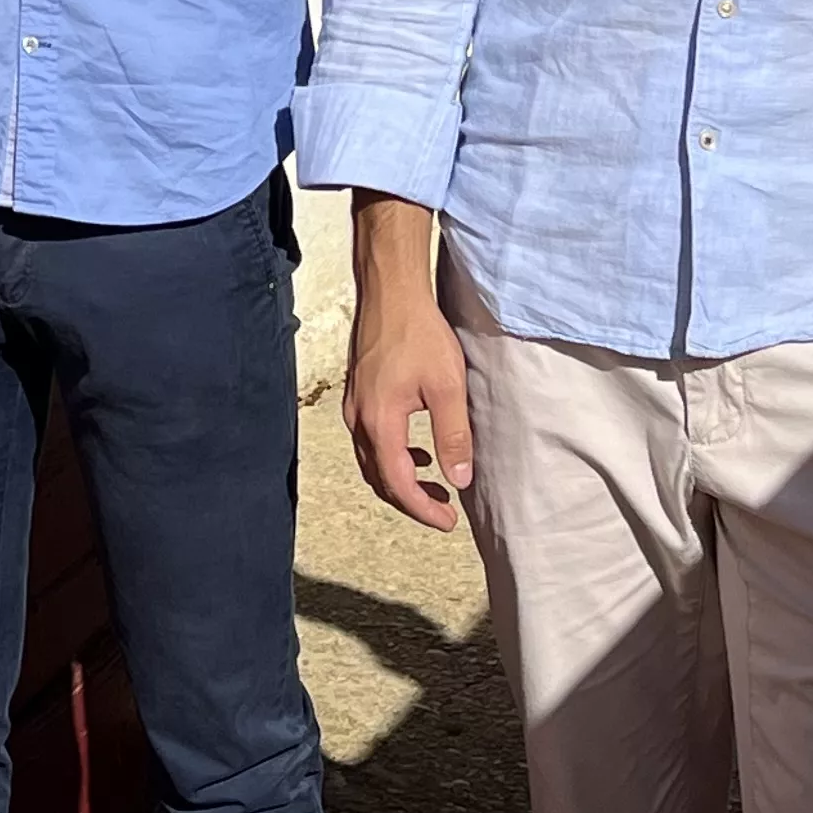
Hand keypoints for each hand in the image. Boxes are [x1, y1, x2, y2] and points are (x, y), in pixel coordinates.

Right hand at [343, 221, 474, 530]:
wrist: (390, 290)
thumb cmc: (419, 333)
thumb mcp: (447, 387)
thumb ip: (453, 436)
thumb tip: (459, 479)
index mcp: (379, 422)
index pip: (397, 483)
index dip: (422, 509)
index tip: (449, 522)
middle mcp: (358, 418)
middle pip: (378, 478)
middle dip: (410, 500)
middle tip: (443, 511)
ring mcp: (354, 405)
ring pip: (370, 460)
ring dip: (399, 479)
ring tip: (433, 485)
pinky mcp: (358, 392)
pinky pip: (368, 440)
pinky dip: (391, 456)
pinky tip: (416, 451)